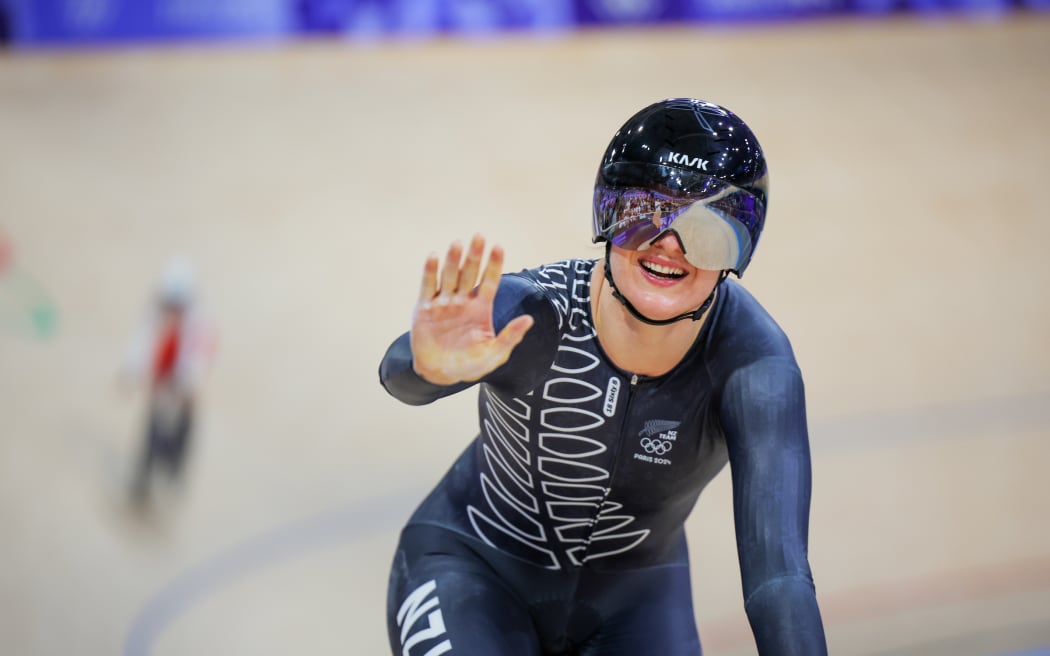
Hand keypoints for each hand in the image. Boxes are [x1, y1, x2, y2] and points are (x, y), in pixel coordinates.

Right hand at [410, 235, 533, 385]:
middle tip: (479, 237)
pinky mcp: (424, 309)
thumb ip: (510, 336)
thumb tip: (529, 320)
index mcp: (480, 309)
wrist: (440, 373)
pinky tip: (434, 256)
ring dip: (453, 260)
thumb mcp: (494, 354)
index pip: (489, 282)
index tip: (499, 247)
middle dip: (475, 256)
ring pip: (449, 276)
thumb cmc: (470, 365)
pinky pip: (428, 287)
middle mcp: (462, 301)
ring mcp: (443, 303)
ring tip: (458, 243)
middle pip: (470, 274)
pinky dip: (430, 272)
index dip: (494, 265)